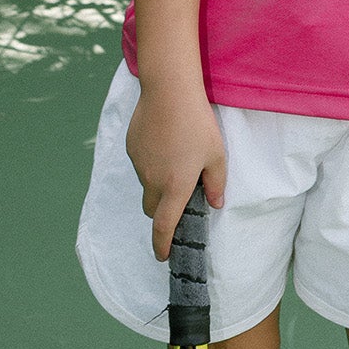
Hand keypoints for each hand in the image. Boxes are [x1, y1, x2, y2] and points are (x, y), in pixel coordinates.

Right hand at [125, 81, 227, 261]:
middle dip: (162, 213)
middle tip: (178, 200)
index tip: (162, 256)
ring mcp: (139, 165)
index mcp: (175, 187)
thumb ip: (216, 184)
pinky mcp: (131, 148)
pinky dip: (151, 165)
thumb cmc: (197, 124)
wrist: (168, 92)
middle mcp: (153, 180)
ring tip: (176, 161)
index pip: (164, 227)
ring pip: (146, 186)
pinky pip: (141, 165)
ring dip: (158, 185)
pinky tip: (165, 144)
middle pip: (152, 209)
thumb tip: (215, 203)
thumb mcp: (216, 155)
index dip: (162, 245)